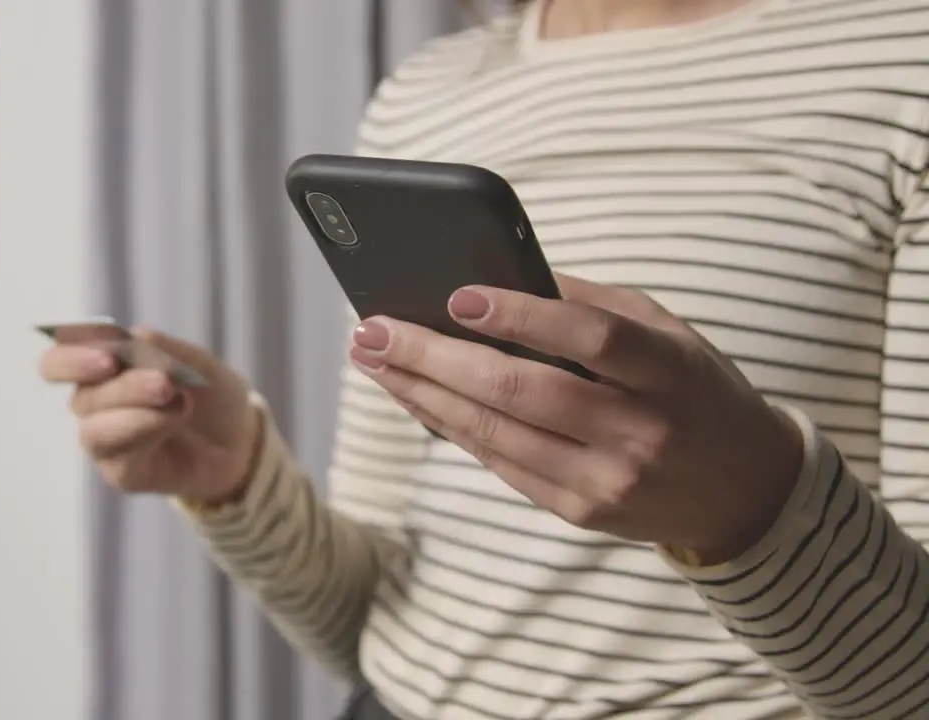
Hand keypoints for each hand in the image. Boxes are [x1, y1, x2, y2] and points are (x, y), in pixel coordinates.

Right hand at [39, 328, 260, 503]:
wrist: (240, 440)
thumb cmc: (208, 395)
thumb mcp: (197, 362)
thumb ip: (166, 349)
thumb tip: (135, 336)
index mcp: (97, 371)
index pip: (58, 363)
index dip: (72, 354)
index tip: (107, 346)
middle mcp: (93, 406)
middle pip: (81, 396)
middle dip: (122, 385)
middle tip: (160, 379)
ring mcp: (105, 442)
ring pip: (96, 429)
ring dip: (136, 409)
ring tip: (175, 396)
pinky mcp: (121, 473)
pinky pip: (120, 455)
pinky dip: (149, 430)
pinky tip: (176, 416)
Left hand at [349, 273, 803, 563]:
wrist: (747, 492)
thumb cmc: (695, 390)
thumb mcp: (668, 332)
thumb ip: (591, 304)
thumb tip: (499, 274)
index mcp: (668, 370)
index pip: (589, 338)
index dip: (521, 315)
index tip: (458, 294)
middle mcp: (639, 431)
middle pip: (521, 391)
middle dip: (435, 358)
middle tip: (374, 329)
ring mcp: (608, 480)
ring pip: (496, 433)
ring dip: (423, 395)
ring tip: (374, 359)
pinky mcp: (581, 513)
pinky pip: (501, 464)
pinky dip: (451, 426)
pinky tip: (415, 396)